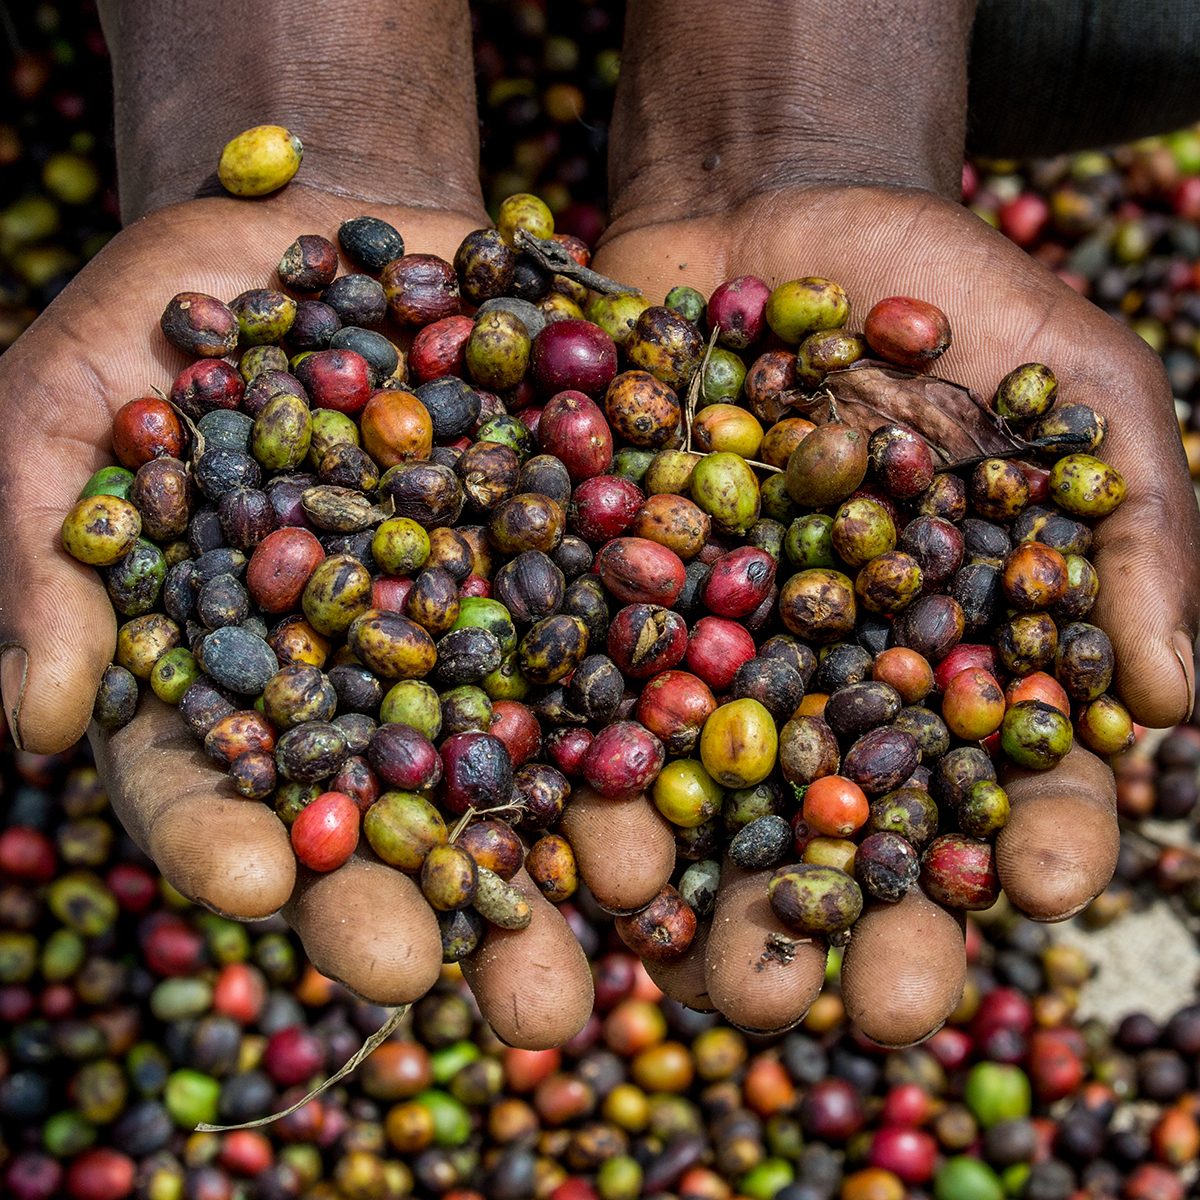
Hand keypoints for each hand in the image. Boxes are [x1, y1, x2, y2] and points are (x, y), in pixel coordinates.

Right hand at [0, 188, 650, 1047]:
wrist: (328, 224)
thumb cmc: (176, 311)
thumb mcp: (74, 400)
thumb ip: (42, 556)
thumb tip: (27, 728)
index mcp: (232, 677)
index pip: (214, 787)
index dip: (232, 843)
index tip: (268, 891)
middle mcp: (365, 684)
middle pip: (398, 816)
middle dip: (445, 907)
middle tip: (503, 1008)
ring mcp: (480, 630)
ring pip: (529, 755)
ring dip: (586, 839)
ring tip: (636, 907)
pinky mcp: (577, 564)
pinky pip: (625, 632)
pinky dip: (667, 687)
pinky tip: (713, 748)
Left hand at [592, 183, 1199, 1043]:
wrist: (773, 215)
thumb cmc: (948, 292)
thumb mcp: (1075, 382)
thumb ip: (1133, 530)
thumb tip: (1172, 701)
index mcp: (956, 654)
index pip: (1010, 777)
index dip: (1034, 841)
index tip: (1046, 894)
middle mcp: (830, 681)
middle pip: (847, 826)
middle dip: (853, 918)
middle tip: (851, 1005)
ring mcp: (711, 651)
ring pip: (708, 800)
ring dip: (703, 885)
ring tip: (693, 959)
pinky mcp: (606, 604)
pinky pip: (591, 697)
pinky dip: (583, 761)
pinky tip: (576, 839)